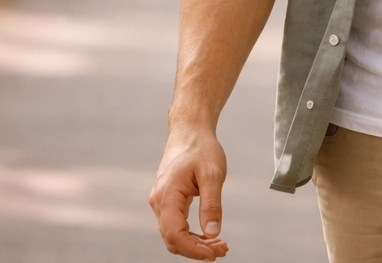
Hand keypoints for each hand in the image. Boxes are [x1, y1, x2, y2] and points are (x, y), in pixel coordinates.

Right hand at [149, 124, 229, 258]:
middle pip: (173, 239)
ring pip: (174, 234)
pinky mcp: (167, 201)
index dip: (194, 249)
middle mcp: (159, 201)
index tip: (214, 254)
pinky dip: (191, 235)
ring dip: (195, 244)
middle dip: (197, 249)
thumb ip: (211, 205)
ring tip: (219, 245)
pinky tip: (208, 235)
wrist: (189, 130)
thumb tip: (212, 232)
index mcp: (167, 195)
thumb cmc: (200, 147)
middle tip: (222, 250)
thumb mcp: (212, 174)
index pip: (175, 234)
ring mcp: (161, 201)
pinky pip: (176, 225)